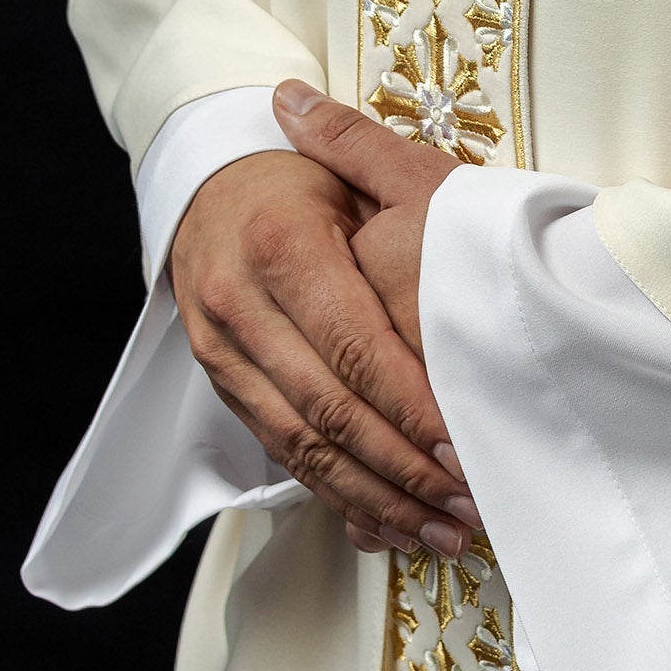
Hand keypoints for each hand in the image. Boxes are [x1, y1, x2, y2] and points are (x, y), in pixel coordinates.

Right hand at [168, 136, 479, 558]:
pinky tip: (386, 524)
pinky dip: (337, 495)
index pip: (352, 345)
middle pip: (329, 408)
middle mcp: (241, 306)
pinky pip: (283, 453)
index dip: (408, 404)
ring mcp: (224, 353)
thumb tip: (392, 141)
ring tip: (441, 529)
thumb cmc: (292, 179)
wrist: (203, 192)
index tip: (462, 447)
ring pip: (304, 446)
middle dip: (403, 468)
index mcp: (279, 246)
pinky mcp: (225, 385)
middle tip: (467, 503)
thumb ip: (369, 159)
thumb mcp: (339, 165)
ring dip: (375, 498)